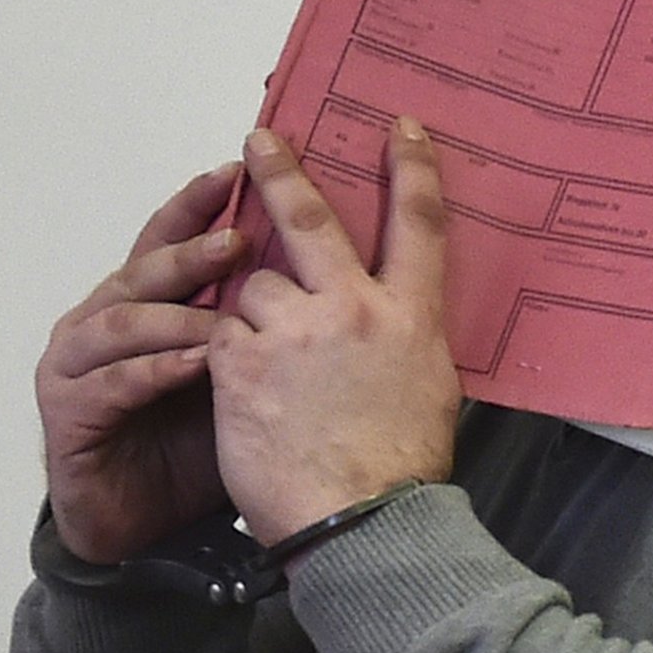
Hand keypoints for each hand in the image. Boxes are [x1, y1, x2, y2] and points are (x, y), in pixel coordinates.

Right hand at [36, 164, 245, 563]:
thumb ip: (268, 324)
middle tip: (237, 239)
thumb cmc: (196, 443)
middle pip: (146, 268)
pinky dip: (156, 371)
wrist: (143, 526)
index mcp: (148, 302)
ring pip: (124, 318)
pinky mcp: (69, 411)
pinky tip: (196, 366)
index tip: (238, 168)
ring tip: (224, 315)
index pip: (172, 238)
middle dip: (192, 252)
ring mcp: (78, 363)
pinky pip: (113, 382)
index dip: (199, 203)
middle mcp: (104, 319)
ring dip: (177, 314)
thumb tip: (341, 271)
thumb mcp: (246, 374)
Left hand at [208, 119, 460, 545]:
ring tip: (266, 362)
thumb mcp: (431, 388)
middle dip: (281, 172)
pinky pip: (221, 332)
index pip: (420, 224)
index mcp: (410, 315)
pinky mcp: (241, 362)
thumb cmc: (403, 467)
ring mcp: (293, 331)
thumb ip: (406, 337)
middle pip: (310, 220)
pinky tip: (241, 386)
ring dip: (253, 312)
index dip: (412, 168)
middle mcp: (352, 309)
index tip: (401, 129)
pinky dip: (225, 351)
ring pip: (253, 286)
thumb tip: (392, 317)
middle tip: (260, 141)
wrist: (362, 523)